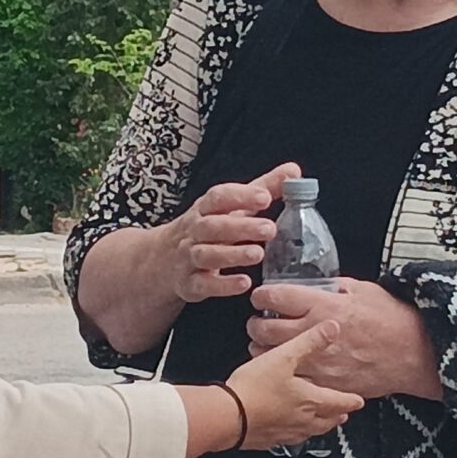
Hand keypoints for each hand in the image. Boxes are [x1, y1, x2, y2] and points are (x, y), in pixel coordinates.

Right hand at [158, 164, 300, 303]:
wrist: (164, 260)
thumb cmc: (207, 228)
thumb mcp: (231, 207)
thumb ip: (262, 189)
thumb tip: (293, 171)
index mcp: (205, 208)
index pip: (219, 197)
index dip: (241, 196)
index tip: (266, 196)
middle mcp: (194, 231)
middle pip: (213, 226)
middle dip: (241, 227)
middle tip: (269, 229)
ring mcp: (188, 258)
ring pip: (206, 254)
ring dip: (232, 255)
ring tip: (258, 254)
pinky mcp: (189, 284)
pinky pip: (203, 285)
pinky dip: (222, 285)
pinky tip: (244, 283)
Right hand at [224, 324, 365, 450]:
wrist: (227, 417)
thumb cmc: (255, 388)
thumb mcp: (284, 356)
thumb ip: (309, 342)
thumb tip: (332, 328)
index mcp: (311, 400)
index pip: (340, 402)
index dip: (351, 400)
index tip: (359, 400)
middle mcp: (302, 420)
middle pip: (327, 420)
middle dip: (337, 415)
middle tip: (344, 414)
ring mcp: (286, 432)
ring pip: (310, 431)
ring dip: (320, 426)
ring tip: (322, 423)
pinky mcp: (268, 440)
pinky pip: (288, 438)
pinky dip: (295, 433)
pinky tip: (288, 430)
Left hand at [247, 278, 442, 402]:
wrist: (415, 354)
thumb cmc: (393, 320)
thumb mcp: (364, 290)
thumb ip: (335, 287)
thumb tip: (318, 285)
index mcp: (323, 306)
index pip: (276, 297)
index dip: (262, 296)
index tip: (261, 296)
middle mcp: (315, 334)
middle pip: (264, 329)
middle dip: (255, 324)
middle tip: (257, 321)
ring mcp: (318, 362)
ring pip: (272, 357)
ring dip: (263, 349)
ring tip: (266, 344)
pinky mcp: (325, 382)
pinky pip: (292, 378)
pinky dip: (285, 371)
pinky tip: (288, 366)